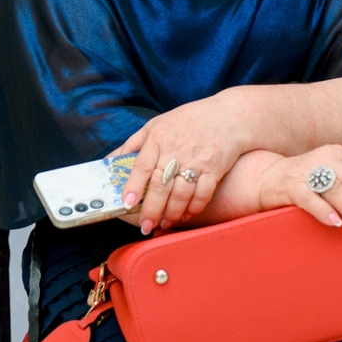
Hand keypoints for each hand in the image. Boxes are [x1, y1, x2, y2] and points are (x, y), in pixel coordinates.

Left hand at [117, 93, 256, 232]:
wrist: (230, 116)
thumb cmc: (190, 120)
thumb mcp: (157, 124)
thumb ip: (134, 143)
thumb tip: (111, 161)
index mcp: (158, 138)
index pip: (142, 166)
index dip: (133, 186)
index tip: (126, 204)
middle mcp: (176, 150)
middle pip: (160, 185)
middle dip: (151, 209)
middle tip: (146, 225)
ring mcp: (197, 160)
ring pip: (181, 193)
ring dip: (172, 212)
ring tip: (164, 222)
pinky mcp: (215, 168)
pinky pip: (203, 193)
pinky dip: (194, 207)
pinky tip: (186, 215)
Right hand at [256, 145, 341, 230]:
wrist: (267, 179)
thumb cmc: (306, 180)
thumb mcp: (334, 174)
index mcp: (338, 154)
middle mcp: (324, 157)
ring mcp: (306, 170)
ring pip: (335, 189)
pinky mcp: (290, 185)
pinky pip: (310, 199)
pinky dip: (324, 211)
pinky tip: (336, 223)